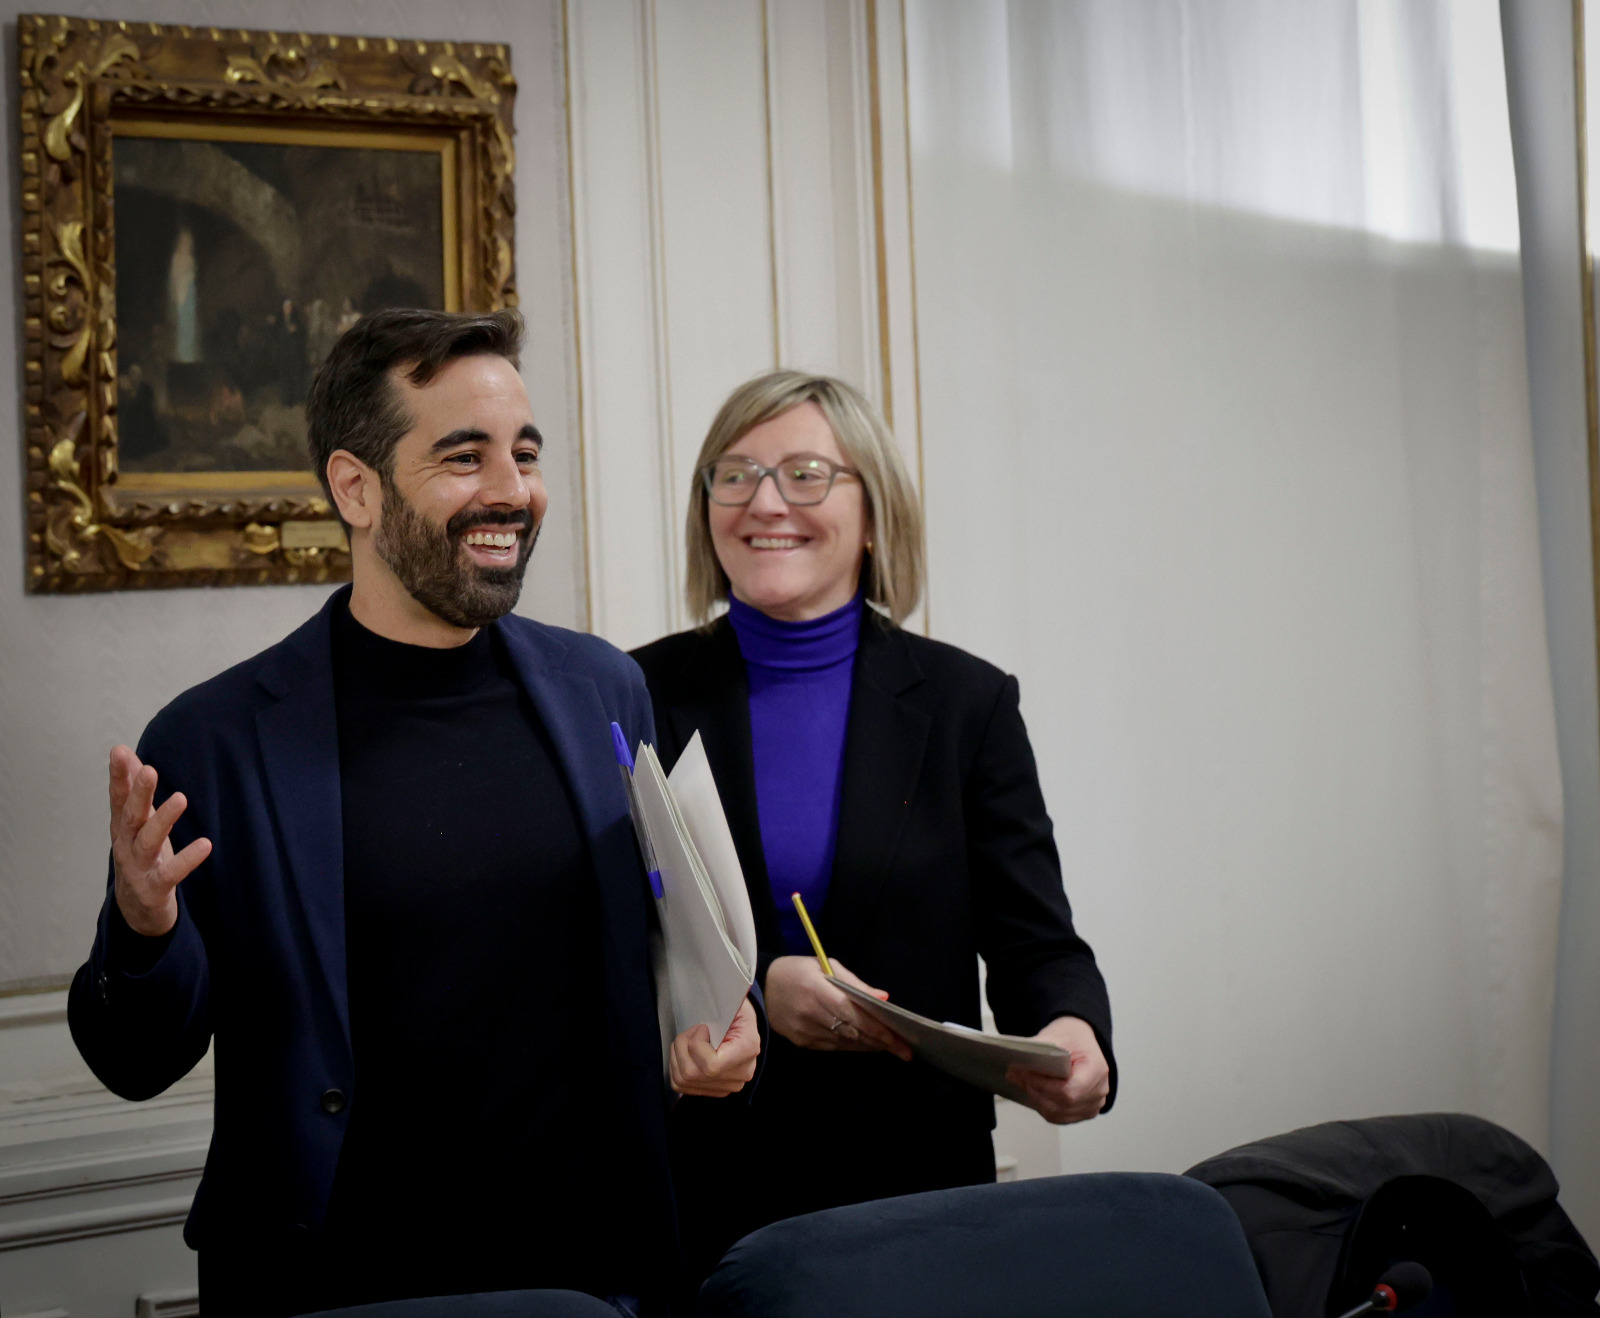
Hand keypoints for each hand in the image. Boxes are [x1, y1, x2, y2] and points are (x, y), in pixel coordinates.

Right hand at [108, 745, 211, 937]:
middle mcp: (125, 845)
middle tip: (149, 770)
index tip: (119, 751)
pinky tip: (205, 845)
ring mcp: (138, 868)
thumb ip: (134, 791)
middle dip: (138, 794)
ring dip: (163, 820)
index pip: (118, 798)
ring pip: (148, 842)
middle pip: (131, 816)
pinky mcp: (154, 888)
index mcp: (122, 828)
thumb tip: (127, 753)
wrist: (136, 909)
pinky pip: (171, 873)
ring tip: (181, 798)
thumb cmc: (140, 856)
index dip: (118, 776)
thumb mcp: (137, 824)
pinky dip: (187, 859)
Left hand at [670, 997, 760, 1096]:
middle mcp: (741, 1073)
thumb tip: (707, 1008)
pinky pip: (681, 1086)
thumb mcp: (732, 1001)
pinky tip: (685, 1053)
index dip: (696, 1045)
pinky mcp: (714, 1091)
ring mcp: (728, 1086)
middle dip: (682, 1047)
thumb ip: (721, 1006)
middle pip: (693, 1073)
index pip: (711, 1066)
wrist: (741, 1023)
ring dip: (677, 1056)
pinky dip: (676, 1067)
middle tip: (691, 1031)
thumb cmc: (734, 1009)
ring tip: (687, 1040)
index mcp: (748, 1050)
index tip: (702, 1027)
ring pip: (684, 1080)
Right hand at [764, 955, 912, 1060]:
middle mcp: (809, 1013)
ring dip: (869, 1045)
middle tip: (904, 1049)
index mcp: (816, 990)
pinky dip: (852, 1046)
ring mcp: (804, 1031)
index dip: (875, 1026)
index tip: (897, 1037)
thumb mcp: (825, 966)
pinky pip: (833, 1046)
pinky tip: (866, 1044)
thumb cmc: (798, 971)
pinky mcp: (801, 1042)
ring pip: (844, 1042)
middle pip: (851, 1031)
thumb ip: (855, 984)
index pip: (851, 1012)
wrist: (761, 987)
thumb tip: (884, 997)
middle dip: (880, 1041)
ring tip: (891, 1047)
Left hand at [1005, 1015, 1109, 1123]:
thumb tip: (1017, 1058)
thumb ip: (1041, 1047)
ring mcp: (1094, 1104)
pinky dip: (1043, 1106)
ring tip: (1021, 1082)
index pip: (1069, 1090)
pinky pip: (1059, 1117)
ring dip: (1036, 1099)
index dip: (1044, 1086)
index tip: (1025, 1074)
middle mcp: (1100, 1090)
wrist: (1083, 1041)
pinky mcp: (1084, 1112)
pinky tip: (1032, 1092)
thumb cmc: (1073, 1037)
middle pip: (1062, 1104)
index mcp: (1097, 1069)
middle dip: (1035, 1091)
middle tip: (1015, 1076)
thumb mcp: (1059, 1035)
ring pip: (1058, 1113)